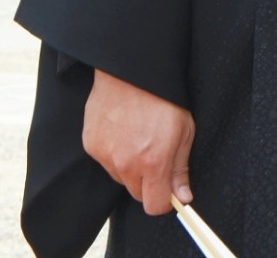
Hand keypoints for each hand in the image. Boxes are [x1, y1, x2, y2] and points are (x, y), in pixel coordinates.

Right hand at [83, 69, 195, 214]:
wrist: (133, 69)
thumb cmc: (164, 96)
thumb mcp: (185, 129)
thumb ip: (181, 167)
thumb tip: (183, 197)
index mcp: (153, 162)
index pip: (154, 206)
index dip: (164, 200)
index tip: (169, 188)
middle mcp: (126, 164)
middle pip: (137, 193)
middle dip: (148, 181)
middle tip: (156, 153)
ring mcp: (105, 156)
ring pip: (120, 176)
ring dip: (130, 166)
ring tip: (138, 135)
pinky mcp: (91, 145)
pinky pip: (105, 160)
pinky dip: (114, 151)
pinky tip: (123, 129)